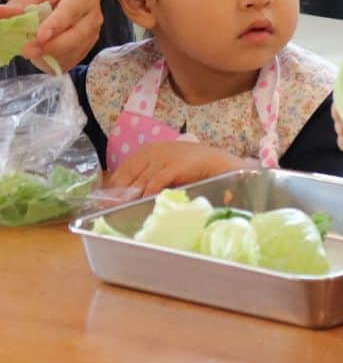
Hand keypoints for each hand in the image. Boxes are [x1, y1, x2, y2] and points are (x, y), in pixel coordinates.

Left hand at [0, 0, 102, 71]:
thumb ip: (18, 5)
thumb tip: (2, 14)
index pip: (71, 12)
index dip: (56, 25)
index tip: (40, 37)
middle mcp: (93, 15)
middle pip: (77, 35)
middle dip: (53, 46)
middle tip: (27, 51)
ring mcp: (93, 33)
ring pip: (74, 51)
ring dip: (51, 55)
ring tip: (30, 51)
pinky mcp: (87, 47)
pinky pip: (71, 60)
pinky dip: (54, 61)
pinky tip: (41, 54)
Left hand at [104, 141, 252, 197]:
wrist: (216, 163)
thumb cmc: (192, 167)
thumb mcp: (166, 167)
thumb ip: (149, 177)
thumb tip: (129, 195)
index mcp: (148, 151)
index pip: (123, 170)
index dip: (113, 187)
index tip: (105, 202)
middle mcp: (151, 153)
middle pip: (127, 176)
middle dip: (118, 194)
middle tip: (108, 210)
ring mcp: (161, 159)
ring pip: (138, 182)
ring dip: (128, 198)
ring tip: (120, 211)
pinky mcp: (171, 167)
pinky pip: (153, 184)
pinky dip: (146, 195)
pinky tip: (142, 204)